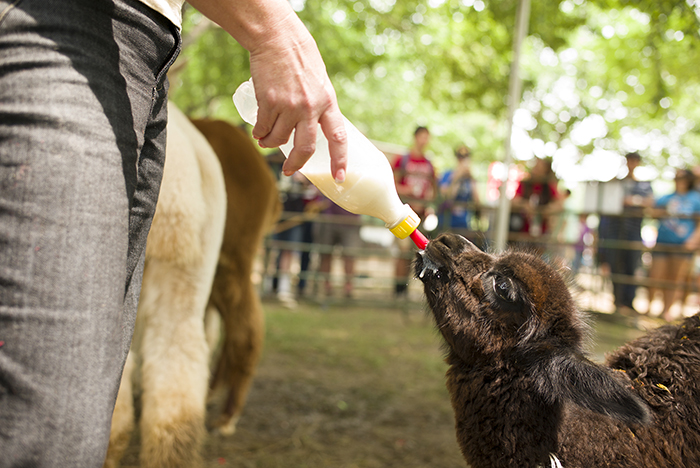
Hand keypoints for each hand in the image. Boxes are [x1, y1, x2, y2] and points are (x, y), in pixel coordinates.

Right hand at [188, 0, 347, 181]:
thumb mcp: (320, 82)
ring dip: (271, 144)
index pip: (338, 138)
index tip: (340, 178)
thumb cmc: (300, 58)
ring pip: (280, 140)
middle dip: (297, 164)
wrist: (278, 38)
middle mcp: (311, 107)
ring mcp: (290, 106)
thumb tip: (315, 128)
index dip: (340, 160)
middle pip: (306, 147)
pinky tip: (258, 132)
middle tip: (290, 171)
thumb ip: (319, 105)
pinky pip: (263, 128)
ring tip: (266, 141)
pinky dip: (259, 134)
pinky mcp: (269, 102)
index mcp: (328, 102)